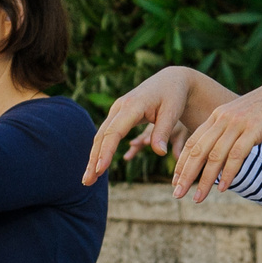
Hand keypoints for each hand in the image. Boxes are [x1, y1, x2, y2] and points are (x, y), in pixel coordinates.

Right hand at [84, 67, 223, 185]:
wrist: (170, 80)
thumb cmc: (173, 96)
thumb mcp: (172, 112)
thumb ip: (163, 131)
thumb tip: (159, 153)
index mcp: (132, 105)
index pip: (114, 132)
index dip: (106, 151)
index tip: (100, 169)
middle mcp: (119, 107)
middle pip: (102, 136)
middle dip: (94, 159)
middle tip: (87, 182)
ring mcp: (116, 111)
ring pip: (100, 136)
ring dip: (93, 158)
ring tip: (88, 179)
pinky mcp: (118, 116)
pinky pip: (106, 135)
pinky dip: (100, 151)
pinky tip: (97, 166)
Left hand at [167, 74, 261, 200]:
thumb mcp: (244, 118)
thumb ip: (231, 132)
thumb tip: (222, 155)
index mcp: (218, 115)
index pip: (193, 142)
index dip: (182, 163)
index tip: (176, 181)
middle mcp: (223, 118)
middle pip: (198, 150)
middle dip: (186, 174)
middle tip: (177, 194)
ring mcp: (238, 123)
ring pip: (215, 155)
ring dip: (205, 180)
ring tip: (197, 198)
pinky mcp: (255, 128)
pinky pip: (237, 154)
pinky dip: (228, 173)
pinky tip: (223, 188)